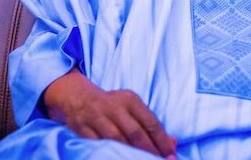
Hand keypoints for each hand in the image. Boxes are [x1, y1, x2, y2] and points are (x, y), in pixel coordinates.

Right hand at [43, 69, 176, 157]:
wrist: (78, 97)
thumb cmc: (112, 106)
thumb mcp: (132, 108)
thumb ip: (150, 124)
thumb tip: (173, 142)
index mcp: (130, 100)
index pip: (150, 122)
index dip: (162, 140)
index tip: (171, 154)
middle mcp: (114, 107)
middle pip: (135, 133)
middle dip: (149, 150)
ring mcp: (97, 118)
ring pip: (117, 140)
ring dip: (131, 155)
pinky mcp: (82, 129)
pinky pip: (99, 145)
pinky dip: (110, 154)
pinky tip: (119, 158)